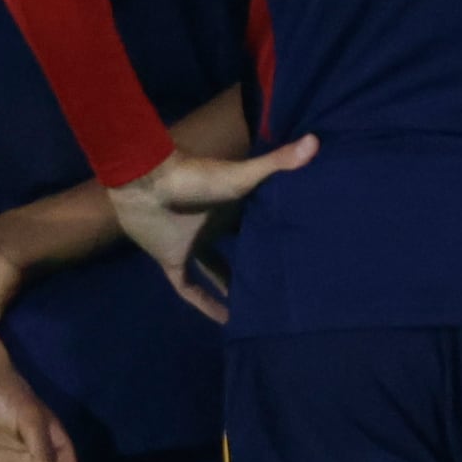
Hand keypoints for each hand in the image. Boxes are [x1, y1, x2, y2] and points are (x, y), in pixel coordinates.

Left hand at [107, 134, 319, 319]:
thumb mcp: (241, 176)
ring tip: (258, 307)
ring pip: (217, 270)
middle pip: (240, 248)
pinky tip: (224, 321)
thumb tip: (316, 140)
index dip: (278, 233)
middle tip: (285, 284)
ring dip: (232, 286)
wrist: (146, 184)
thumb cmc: (195, 177)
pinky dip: (205, 304)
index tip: (303, 247)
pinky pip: (190, 288)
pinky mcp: (173, 261)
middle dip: (259, 262)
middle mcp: (215, 228)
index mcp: (232, 209)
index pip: (259, 224)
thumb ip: (276, 163)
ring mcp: (193, 245)